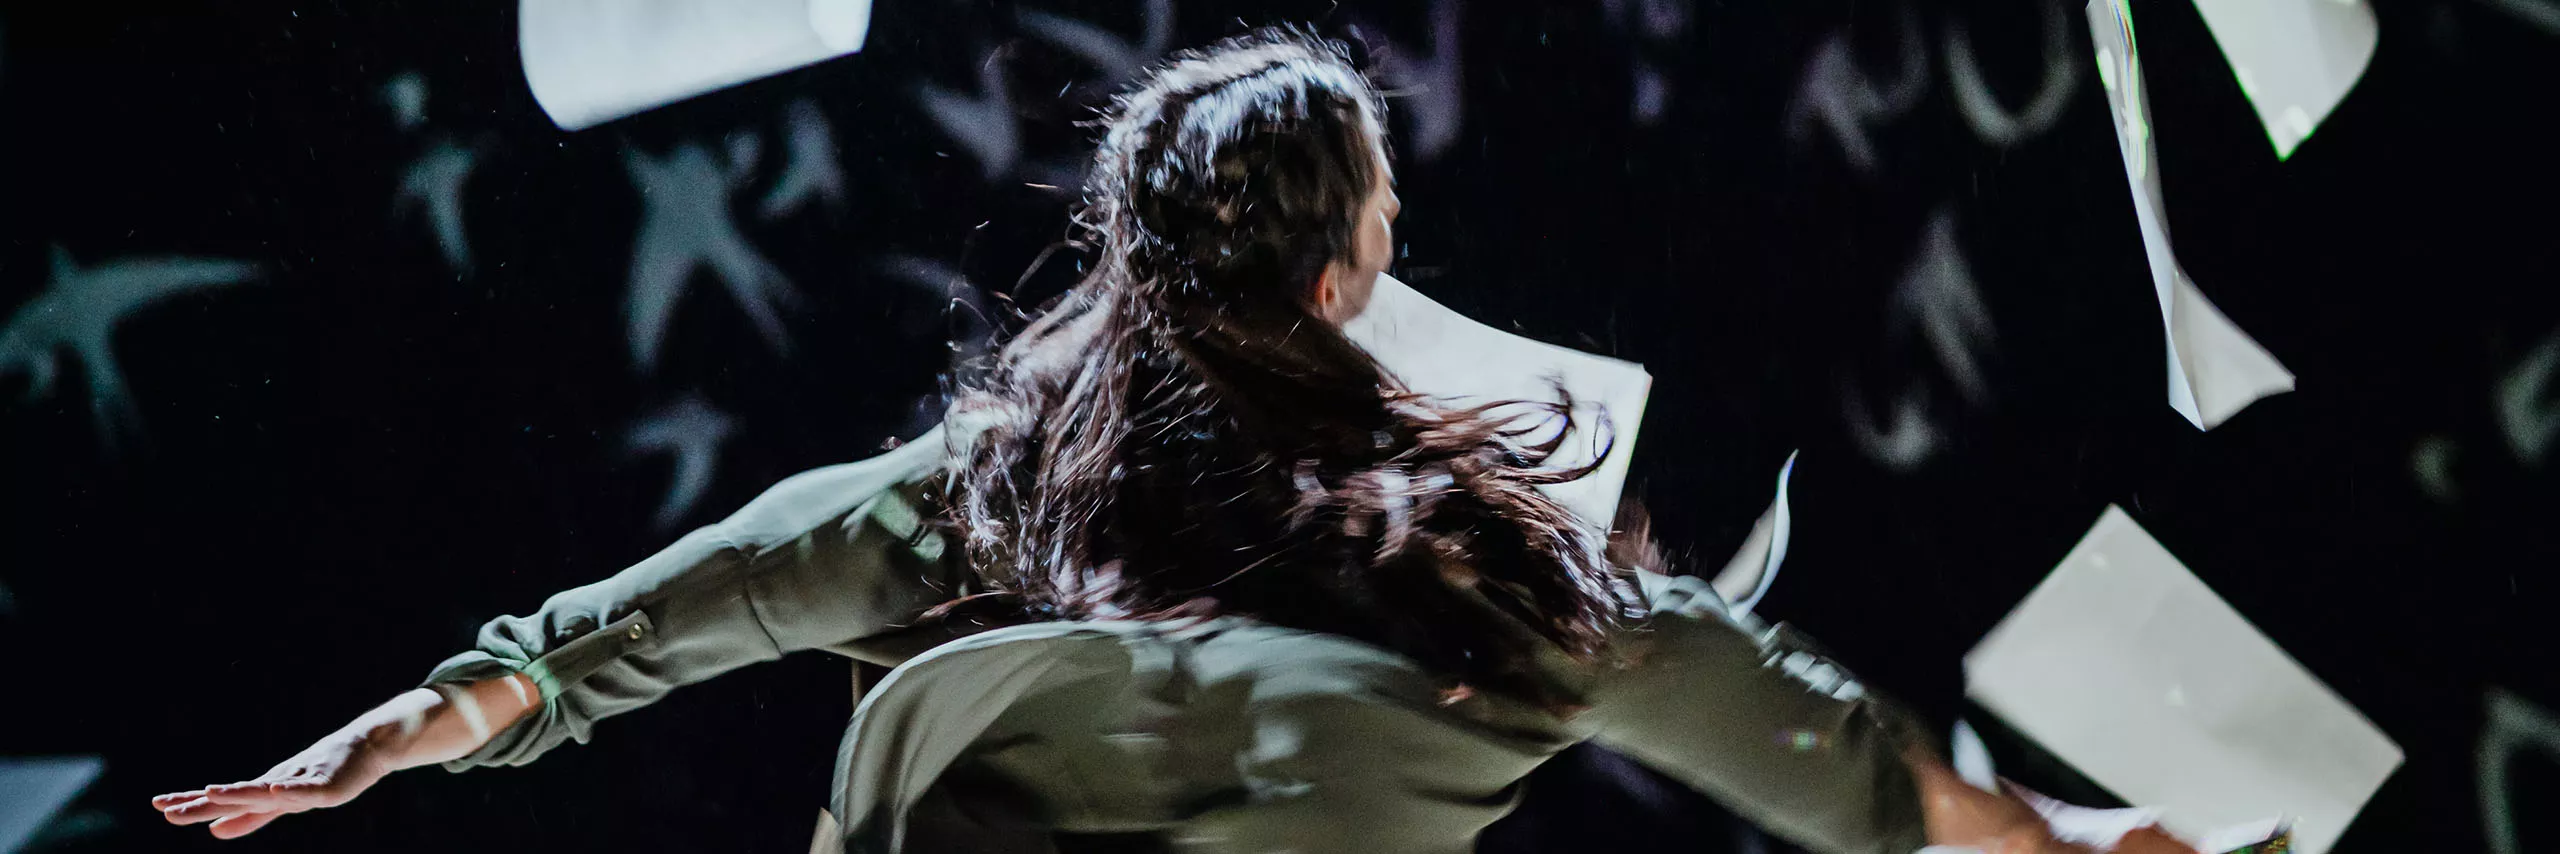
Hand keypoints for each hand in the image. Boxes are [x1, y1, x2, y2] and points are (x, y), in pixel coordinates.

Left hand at [151, 725, 398, 838]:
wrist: (367, 747)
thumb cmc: (321, 773)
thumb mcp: (281, 802)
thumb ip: (249, 818)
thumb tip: (214, 831)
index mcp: (262, 792)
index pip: (220, 800)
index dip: (191, 803)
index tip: (158, 805)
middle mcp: (274, 785)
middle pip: (233, 796)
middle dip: (201, 803)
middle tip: (166, 809)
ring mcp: (298, 783)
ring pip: (263, 790)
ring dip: (238, 792)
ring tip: (213, 792)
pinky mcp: (325, 784)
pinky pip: (305, 789)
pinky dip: (289, 789)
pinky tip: (275, 790)